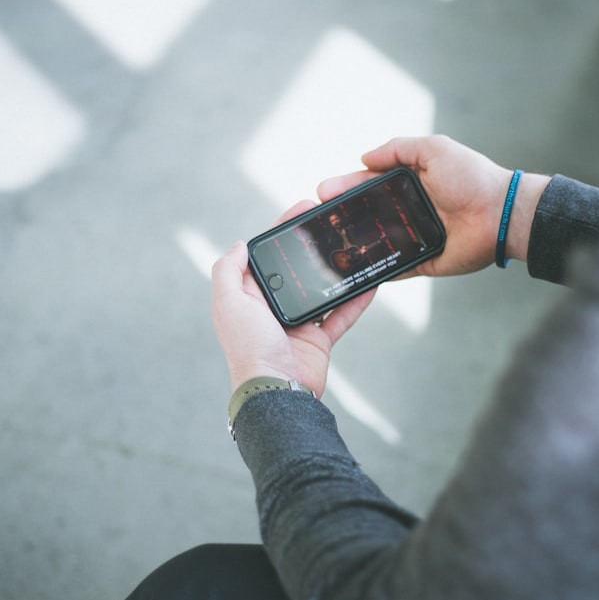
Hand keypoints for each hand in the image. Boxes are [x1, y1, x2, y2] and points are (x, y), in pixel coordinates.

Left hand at [211, 201, 375, 396]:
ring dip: (337, 272)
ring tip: (354, 248)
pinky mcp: (319, 340)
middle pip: (296, 269)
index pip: (268, 255)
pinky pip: (341, 317)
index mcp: (249, 296)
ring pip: (321, 291)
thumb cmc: (248, 347)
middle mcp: (273, 308)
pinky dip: (355, 302)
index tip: (303, 209)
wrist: (276, 390)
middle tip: (332, 222)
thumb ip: (228, 270)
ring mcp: (298, 324)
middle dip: (313, 246)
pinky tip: (369, 284)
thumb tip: (240, 243)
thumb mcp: (228, 303)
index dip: (283, 230)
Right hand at [317, 136, 549, 276]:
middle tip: (315, 217)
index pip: (369, 184)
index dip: (345, 186)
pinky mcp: (421, 263)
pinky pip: (393, 269)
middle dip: (340, 215)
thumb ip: (398, 149)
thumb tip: (363, 157)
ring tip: (324, 244)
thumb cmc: (470, 177)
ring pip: (375, 243)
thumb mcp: (433, 149)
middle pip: (366, 214)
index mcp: (409, 183)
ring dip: (352, 243)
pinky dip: (374, 271)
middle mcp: (408, 211)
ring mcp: (413, 238)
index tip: (322, 190)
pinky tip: (349, 271)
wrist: (499, 213)